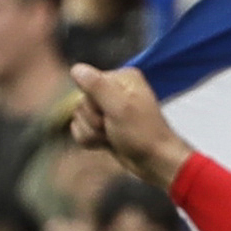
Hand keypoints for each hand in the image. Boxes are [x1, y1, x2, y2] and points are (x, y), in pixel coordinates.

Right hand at [68, 63, 188, 185]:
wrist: (154, 162)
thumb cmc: (142, 134)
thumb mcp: (120, 107)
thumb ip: (96, 86)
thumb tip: (76, 68)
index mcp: (121, 78)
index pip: (86, 84)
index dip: (93, 104)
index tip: (111, 114)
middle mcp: (114, 90)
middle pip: (81, 103)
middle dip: (94, 121)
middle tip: (114, 128)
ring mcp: (108, 109)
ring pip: (80, 118)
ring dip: (93, 132)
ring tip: (113, 137)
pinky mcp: (104, 125)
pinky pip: (81, 129)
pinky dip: (90, 139)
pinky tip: (107, 143)